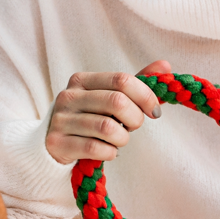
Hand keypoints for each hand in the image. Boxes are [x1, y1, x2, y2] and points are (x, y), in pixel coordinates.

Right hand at [45, 60, 170, 164]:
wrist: (55, 144)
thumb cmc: (90, 118)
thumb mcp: (110, 98)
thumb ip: (135, 84)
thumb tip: (164, 65)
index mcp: (82, 80)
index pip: (122, 80)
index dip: (145, 96)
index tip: (155, 111)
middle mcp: (69, 96)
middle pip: (117, 102)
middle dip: (135, 119)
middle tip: (134, 127)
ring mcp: (61, 119)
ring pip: (108, 128)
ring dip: (122, 138)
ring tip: (118, 140)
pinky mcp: (57, 143)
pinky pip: (95, 148)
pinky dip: (110, 153)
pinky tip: (107, 151)